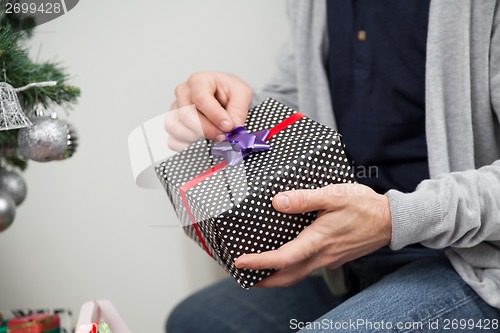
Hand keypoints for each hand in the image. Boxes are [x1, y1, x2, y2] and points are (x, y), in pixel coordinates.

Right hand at [165, 72, 252, 150]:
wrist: (225, 97)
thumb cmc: (229, 92)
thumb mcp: (242, 93)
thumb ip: (238, 110)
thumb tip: (233, 128)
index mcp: (198, 81)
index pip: (200, 99)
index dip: (214, 115)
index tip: (228, 127)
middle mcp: (183, 93)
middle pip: (185, 115)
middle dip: (207, 130)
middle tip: (223, 136)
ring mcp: (175, 109)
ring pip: (175, 127)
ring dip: (195, 138)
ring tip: (213, 139)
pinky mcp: (173, 125)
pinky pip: (172, 140)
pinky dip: (186, 146)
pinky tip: (202, 144)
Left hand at [235, 183, 391, 286]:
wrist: (392, 221)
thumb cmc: (364, 206)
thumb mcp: (334, 195)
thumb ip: (304, 199)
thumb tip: (278, 202)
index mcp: (318, 241)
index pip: (283, 258)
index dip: (259, 262)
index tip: (241, 262)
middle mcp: (322, 255)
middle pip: (287, 276)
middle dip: (264, 280)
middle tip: (244, 276)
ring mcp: (329, 259)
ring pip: (298, 275)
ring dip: (277, 277)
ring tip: (261, 272)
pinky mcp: (335, 257)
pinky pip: (309, 269)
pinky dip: (292, 269)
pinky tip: (289, 259)